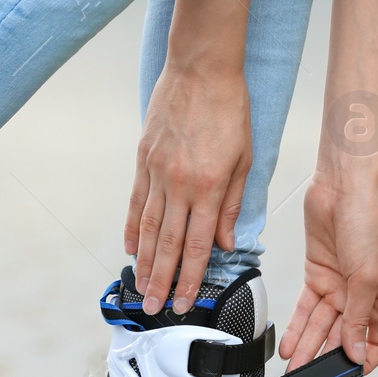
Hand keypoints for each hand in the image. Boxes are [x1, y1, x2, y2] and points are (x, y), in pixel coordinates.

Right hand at [125, 63, 253, 313]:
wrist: (201, 68)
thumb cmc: (230, 108)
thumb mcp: (246, 157)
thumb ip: (234, 203)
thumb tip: (225, 240)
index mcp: (211, 187)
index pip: (199, 245)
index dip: (191, 279)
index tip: (186, 302)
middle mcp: (181, 184)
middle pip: (170, 244)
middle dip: (162, 281)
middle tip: (155, 308)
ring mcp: (158, 172)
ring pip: (149, 228)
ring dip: (145, 262)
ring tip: (141, 287)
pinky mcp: (144, 160)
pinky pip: (136, 201)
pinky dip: (133, 227)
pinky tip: (132, 247)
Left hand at [280, 178, 377, 372]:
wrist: (342, 188)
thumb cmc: (366, 224)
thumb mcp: (365, 276)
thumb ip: (357, 318)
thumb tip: (354, 352)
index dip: (365, 359)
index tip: (347, 376)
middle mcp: (361, 295)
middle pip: (343, 337)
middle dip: (326, 358)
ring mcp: (338, 286)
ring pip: (321, 326)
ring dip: (307, 347)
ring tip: (293, 369)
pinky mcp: (317, 274)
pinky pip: (305, 309)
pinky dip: (296, 327)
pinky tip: (288, 346)